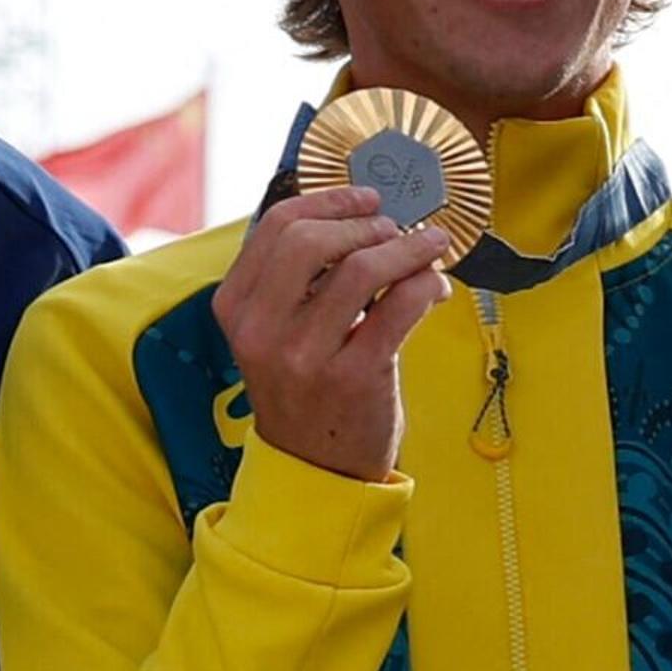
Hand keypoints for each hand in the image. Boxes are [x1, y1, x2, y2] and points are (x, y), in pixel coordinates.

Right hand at [209, 187, 454, 480]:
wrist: (317, 470)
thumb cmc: (306, 388)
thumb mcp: (275, 332)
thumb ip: (298, 279)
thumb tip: (360, 213)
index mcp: (236, 309)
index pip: (276, 227)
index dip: (328, 201)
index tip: (365, 200)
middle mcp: (262, 331)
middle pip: (312, 240)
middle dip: (364, 223)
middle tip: (395, 229)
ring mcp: (306, 356)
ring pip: (362, 268)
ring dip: (406, 248)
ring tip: (428, 248)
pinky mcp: (355, 377)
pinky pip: (400, 305)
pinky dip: (426, 284)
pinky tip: (435, 288)